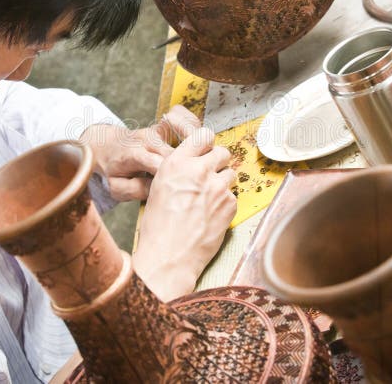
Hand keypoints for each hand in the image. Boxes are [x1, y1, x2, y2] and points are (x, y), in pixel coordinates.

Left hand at [79, 106, 201, 201]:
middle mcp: (147, 139)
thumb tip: (159, 189)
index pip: (159, 164)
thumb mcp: (116, 187)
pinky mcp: (163, 126)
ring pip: (186, 128)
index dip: (174, 176)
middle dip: (191, 164)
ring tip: (205, 156)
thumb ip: (136, 190)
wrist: (103, 144)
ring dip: (199, 141)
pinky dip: (193, 125)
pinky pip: (184, 118)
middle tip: (201, 179)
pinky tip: (198, 141)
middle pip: (179, 150)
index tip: (184, 187)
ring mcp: (157, 130)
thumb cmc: (111, 169)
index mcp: (134, 155)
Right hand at [133, 127, 236, 300]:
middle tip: (210, 177)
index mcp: (177, 163)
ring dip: (223, 183)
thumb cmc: (158, 226)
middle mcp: (198, 170)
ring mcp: (217, 187)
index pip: (203, 136)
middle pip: (222, 152)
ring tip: (209, 200)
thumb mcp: (159, 187)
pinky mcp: (230, 204)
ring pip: (231, 174)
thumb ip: (179, 170)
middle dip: (218, 163)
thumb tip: (194, 163)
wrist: (169, 256)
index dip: (207, 145)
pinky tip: (211, 215)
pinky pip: (233, 196)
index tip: (207, 151)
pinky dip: (225, 204)